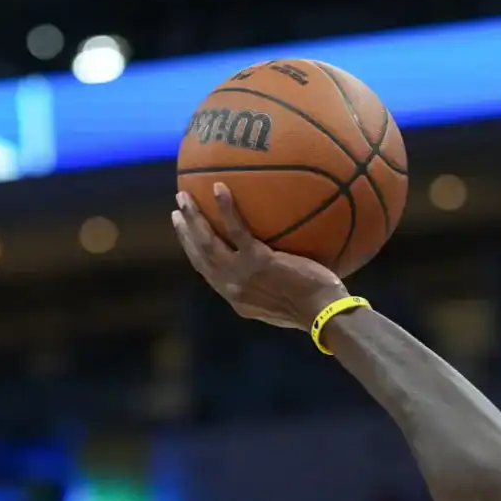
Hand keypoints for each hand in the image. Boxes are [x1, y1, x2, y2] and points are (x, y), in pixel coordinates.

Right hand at [173, 184, 346, 329]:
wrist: (322, 313)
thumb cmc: (314, 308)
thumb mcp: (280, 305)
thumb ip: (268, 288)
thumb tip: (273, 271)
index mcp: (236, 296)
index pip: (207, 272)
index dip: (192, 252)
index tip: (185, 235)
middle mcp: (230, 286)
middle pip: (199, 254)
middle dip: (185, 232)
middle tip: (177, 210)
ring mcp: (240, 272)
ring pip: (207, 240)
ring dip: (193, 217)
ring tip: (184, 196)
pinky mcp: (256, 259)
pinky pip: (236, 229)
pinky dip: (225, 208)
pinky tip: (219, 188)